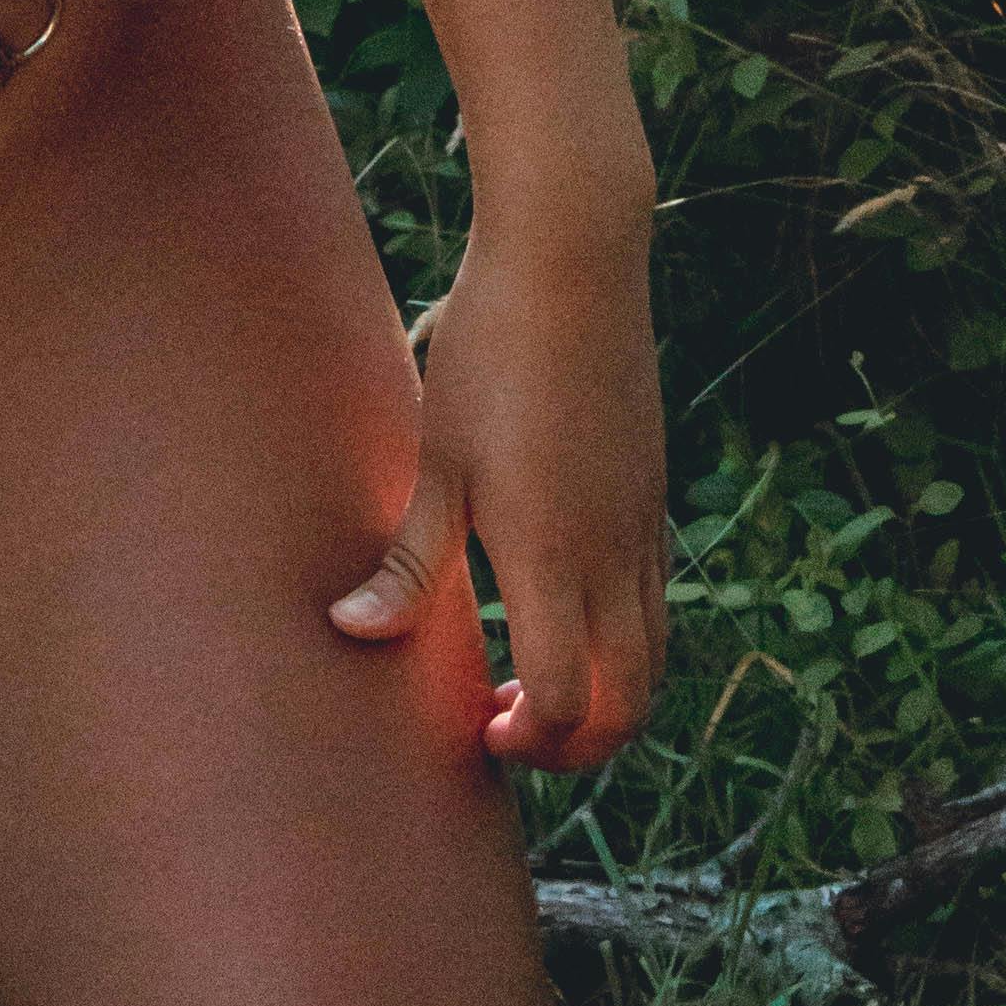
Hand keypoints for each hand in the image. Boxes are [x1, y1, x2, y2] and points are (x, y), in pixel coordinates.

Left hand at [326, 204, 666, 777]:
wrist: (572, 258)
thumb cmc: (489, 350)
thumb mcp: (437, 457)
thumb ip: (405, 559)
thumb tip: (348, 631)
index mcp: (553, 556)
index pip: (566, 701)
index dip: (528, 741)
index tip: (478, 727)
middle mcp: (615, 555)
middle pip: (630, 706)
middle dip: (577, 747)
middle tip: (509, 730)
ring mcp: (644, 526)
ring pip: (654, 660)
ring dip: (607, 698)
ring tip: (535, 679)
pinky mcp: (654, 495)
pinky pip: (656, 602)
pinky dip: (625, 642)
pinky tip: (564, 605)